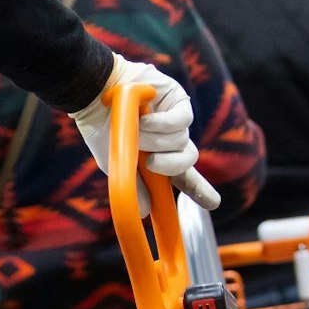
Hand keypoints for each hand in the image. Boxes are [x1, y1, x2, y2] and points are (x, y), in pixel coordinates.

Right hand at [69, 54, 220, 211]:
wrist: (95, 95)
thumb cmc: (102, 129)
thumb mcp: (116, 163)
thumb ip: (133, 185)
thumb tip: (146, 213)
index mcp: (158, 157)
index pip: (184, 177)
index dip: (200, 190)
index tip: (213, 204)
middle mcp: (170, 140)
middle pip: (187, 160)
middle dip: (169, 165)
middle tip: (150, 163)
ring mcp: (176, 120)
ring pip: (180, 141)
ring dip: (153, 140)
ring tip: (134, 128)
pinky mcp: (178, 100)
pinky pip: (182, 120)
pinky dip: (162, 124)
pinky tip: (144, 119)